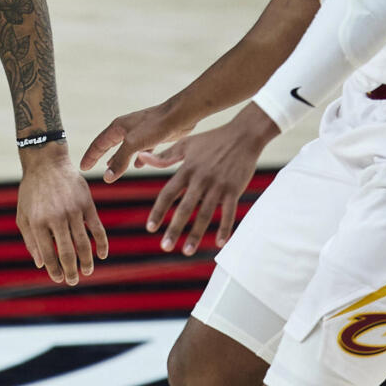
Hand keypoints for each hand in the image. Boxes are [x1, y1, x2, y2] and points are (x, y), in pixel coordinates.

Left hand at [17, 145, 108, 285]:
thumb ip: (30, 240)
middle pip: (67, 252)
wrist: (47, 163)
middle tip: (72, 281)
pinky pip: (97, 229)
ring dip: (86, 261)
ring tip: (86, 272)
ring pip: (83, 243)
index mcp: (37, 222)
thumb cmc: (31, 192)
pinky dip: (102, 243)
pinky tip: (102, 255)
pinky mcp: (87, 204)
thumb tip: (40, 264)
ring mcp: (73, 211)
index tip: (58, 278)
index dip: (54, 269)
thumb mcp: (23, 216)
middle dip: (70, 270)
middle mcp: (56, 218)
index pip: (48, 254)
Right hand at [81, 99, 198, 181]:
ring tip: (111, 168)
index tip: (83, 167)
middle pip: (108, 144)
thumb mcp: (133, 145)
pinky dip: (136, 158)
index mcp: (117, 127)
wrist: (180, 115)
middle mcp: (126, 128)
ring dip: (117, 158)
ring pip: (124, 148)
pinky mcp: (153, 136)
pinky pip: (140, 149)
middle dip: (100, 156)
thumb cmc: (155, 126)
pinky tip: (138, 165)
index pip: (98, 144)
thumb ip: (120, 161)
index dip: (90, 156)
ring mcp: (140, 132)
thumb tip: (107, 178)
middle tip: (90, 166)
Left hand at [137, 104, 276, 254]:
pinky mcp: (235, 189)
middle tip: (165, 247)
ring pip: (206, 213)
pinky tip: (220, 244)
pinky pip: (229, 212)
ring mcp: (219, 185)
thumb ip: (164, 156)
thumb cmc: (212, 140)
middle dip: (175, 228)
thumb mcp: (186, 144)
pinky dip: (225, 228)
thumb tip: (141, 159)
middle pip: (185, 208)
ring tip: (187, 251)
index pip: (168, 194)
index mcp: (187, 170)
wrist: (244, 135)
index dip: (158, 211)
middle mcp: (201, 179)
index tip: (150, 228)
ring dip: (196, 234)